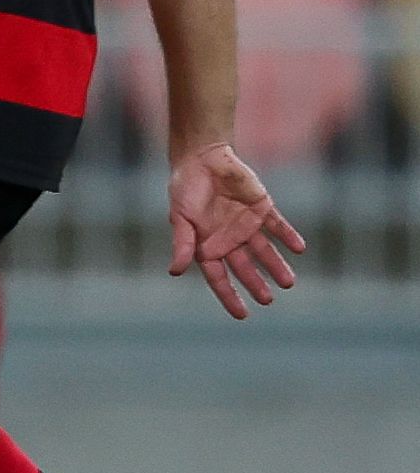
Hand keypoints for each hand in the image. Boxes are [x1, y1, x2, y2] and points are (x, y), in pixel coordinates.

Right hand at [167, 143, 305, 319]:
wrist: (202, 158)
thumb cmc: (185, 189)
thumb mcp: (180, 217)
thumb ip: (181, 243)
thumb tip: (175, 272)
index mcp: (208, 244)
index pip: (219, 276)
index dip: (230, 295)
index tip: (243, 314)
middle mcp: (229, 239)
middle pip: (245, 267)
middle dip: (256, 284)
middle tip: (268, 300)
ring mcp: (247, 225)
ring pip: (265, 251)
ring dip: (276, 266)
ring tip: (288, 282)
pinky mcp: (262, 208)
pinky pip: (278, 226)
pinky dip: (288, 237)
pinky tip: (298, 248)